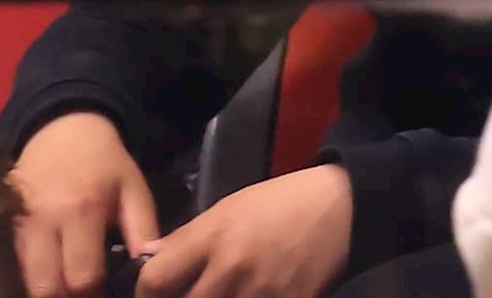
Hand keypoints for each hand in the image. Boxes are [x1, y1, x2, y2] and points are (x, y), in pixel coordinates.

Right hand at [13, 110, 164, 296]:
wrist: (62, 130)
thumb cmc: (105, 163)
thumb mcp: (134, 189)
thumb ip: (144, 229)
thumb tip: (149, 267)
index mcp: (81, 212)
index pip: (82, 277)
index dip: (94, 295)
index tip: (107, 296)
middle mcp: (43, 223)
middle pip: (46, 288)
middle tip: (85, 296)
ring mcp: (17, 227)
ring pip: (25, 280)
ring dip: (47, 291)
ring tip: (69, 288)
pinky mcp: (3, 228)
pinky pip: (14, 265)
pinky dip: (30, 277)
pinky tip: (50, 275)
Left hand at [132, 160, 353, 297]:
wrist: (345, 206)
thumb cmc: (282, 202)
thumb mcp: (230, 208)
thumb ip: (187, 238)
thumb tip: (148, 260)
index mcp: (213, 238)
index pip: (154, 282)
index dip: (146, 293)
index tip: (155, 293)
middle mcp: (231, 270)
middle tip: (195, 291)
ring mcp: (261, 294)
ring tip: (227, 291)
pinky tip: (255, 295)